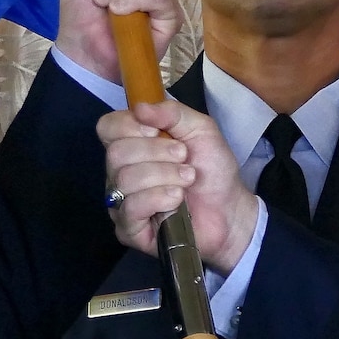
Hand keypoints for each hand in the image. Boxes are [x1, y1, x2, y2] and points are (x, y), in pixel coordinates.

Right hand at [98, 100, 260, 270]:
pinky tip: (177, 200)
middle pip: (116, 153)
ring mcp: (121, 203)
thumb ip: (173, 113)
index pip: (108, 127)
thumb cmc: (212, 171)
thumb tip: (140, 108)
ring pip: (125, 179)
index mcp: (131, 145)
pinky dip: (159, 198)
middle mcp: (120, 173)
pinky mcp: (129, 230)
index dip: (131, 126)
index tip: (159, 132)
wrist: (230, 210)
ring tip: (187, 180)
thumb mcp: (200, 130)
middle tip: (184, 159)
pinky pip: (131, 208)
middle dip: (157, 153)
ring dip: (165, 176)